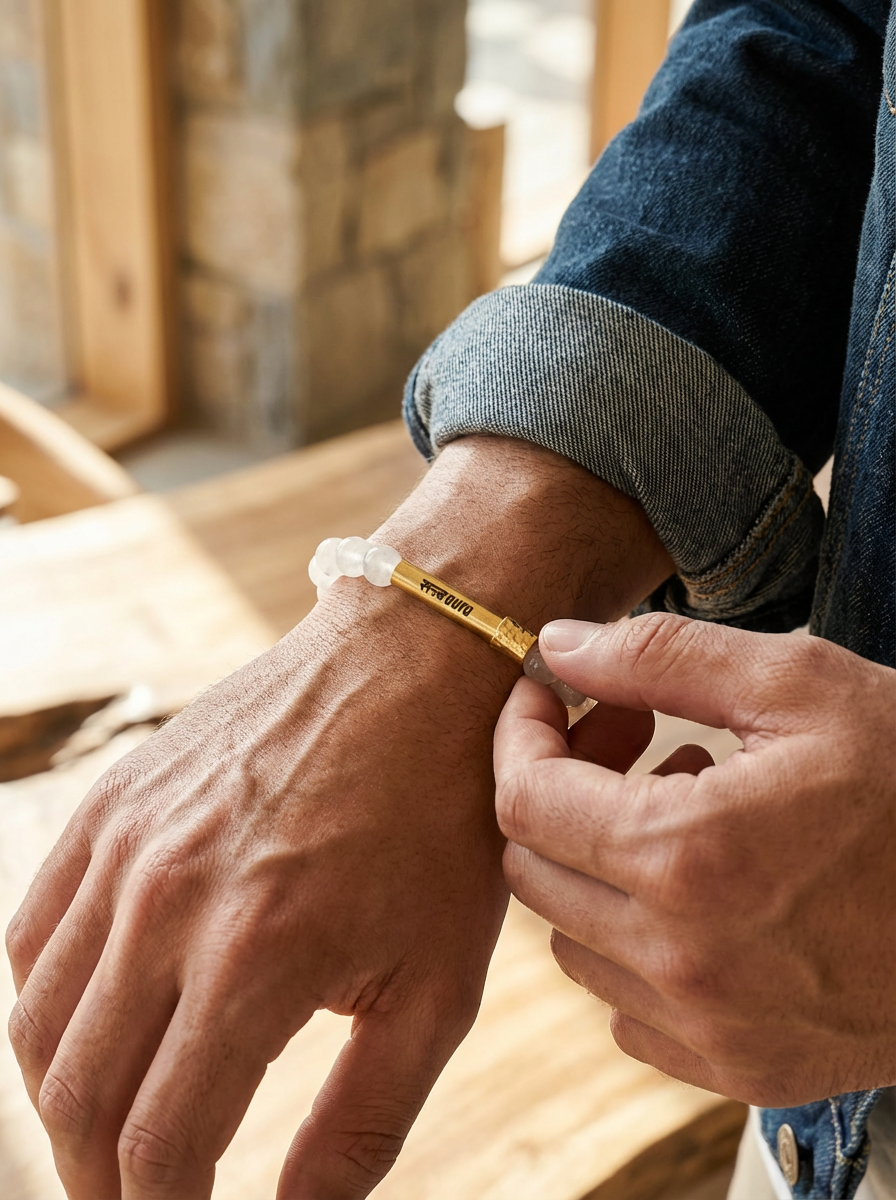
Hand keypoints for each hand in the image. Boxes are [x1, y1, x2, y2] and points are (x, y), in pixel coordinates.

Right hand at [6, 436, 672, 1199]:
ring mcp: (126, 843)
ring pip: (37, 1021)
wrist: (411, 668)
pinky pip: (34, 931)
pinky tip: (97, 1023)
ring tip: (116, 1132)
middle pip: (79, 1098)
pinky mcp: (113, 801)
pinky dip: (48, 1004)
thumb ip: (365, 1118)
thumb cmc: (444, 821)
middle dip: (102, 1183)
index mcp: (255, 955)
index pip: (161, 1145)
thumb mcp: (437, 981)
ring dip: (66, 1100)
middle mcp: (165, 900)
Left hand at [494, 613, 895, 1106]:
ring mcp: (710, 1027)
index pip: (524, 800)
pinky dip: (638, 942)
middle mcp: (682, 958)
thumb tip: (558, 647)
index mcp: (686, 855)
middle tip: (624, 742)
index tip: (545, 701)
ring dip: (600, 866)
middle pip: (534, 872)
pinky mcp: (740, 1069)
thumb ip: (660, 656)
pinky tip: (705, 891)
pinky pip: (628, 1006)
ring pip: (573, 940)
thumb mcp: (800, 685)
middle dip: (557, 793)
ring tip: (683, 809)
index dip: (520, 736)